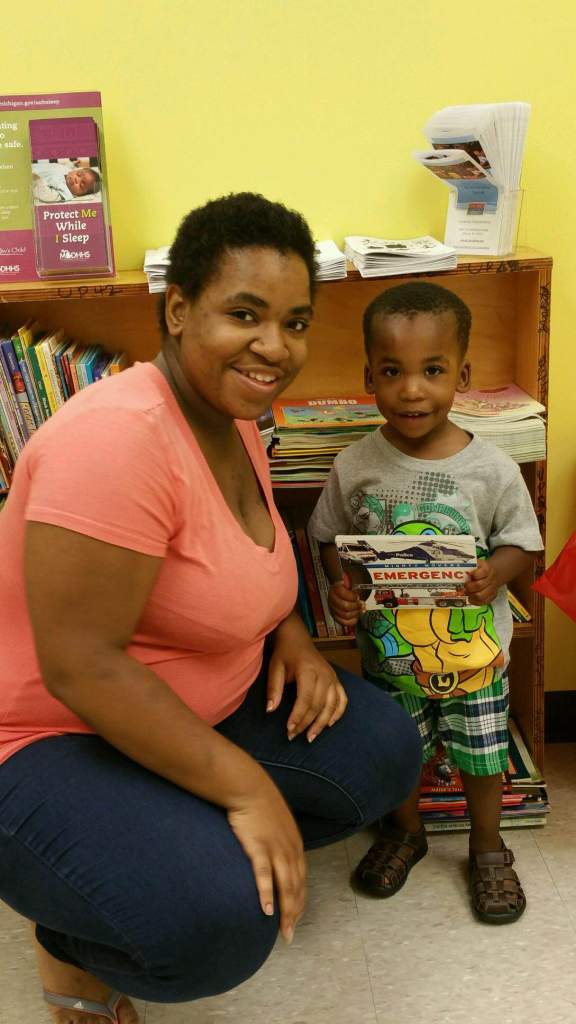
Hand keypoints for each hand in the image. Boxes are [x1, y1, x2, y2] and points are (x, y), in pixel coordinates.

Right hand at [227, 779, 305, 943]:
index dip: (300, 900)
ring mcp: (275, 848)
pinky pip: (264, 875)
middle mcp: (290, 849)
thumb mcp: (275, 823)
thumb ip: (278, 840)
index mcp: (294, 844)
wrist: (247, 786)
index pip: (302, 879)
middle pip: (296, 886)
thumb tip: (274, 855)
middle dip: (295, 912)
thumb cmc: (258, 804)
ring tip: (283, 930)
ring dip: (286, 910)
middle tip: (289, 934)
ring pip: (285, 885)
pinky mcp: (258, 847)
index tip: (296, 918)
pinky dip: (267, 894)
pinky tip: (266, 910)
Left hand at [267, 641, 347, 741]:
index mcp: (308, 670)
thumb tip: (270, 710)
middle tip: (293, 736)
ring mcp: (333, 677)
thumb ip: (273, 688)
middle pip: (318, 705)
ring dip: (322, 723)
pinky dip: (337, 713)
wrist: (297, 638)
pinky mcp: (336, 680)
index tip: (289, 730)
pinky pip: (342, 699)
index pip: (306, 699)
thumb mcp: (275, 667)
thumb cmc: (285, 653)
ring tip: (310, 737)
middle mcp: (324, 674)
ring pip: (331, 705)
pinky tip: (329, 724)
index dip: (298, 716)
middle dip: (306, 723)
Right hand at [328, 577, 362, 626]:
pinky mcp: (336, 617)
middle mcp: (332, 599)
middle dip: (356, 606)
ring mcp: (333, 609)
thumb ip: (355, 586)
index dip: (352, 596)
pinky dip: (353, 620)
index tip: (357, 596)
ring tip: (360, 609)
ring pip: (346, 615)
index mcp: (335, 589)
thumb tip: (361, 589)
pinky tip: (356, 615)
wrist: (343, 592)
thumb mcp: (351, 584)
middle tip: (361, 604)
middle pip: (345, 606)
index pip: (342, 593)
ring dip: (356, 612)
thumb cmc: (348, 588)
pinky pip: (345, 622)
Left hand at [465, 558, 499, 604]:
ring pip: (481, 596)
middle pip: (479, 585)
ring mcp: (493, 588)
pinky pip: (484, 602)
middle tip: (464, 587)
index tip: (468, 575)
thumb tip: (455, 572)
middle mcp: (491, 579)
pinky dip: (476, 602)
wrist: (493, 573)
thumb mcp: (476, 564)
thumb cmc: (480, 569)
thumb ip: (468, 566)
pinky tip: (471, 599)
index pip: (483, 572)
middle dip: (469, 587)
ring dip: (471, 596)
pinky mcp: (493, 596)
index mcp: (487, 568)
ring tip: (466, 594)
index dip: (474, 575)